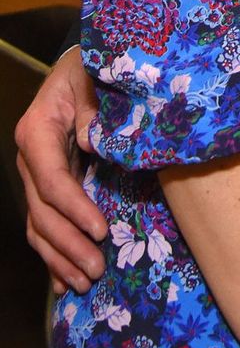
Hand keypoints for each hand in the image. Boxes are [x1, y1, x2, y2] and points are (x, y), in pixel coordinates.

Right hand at [15, 48, 105, 292]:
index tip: (100, 230)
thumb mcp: (92, 74)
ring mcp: (35, 173)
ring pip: (40, 225)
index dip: (74, 208)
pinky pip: (45, 224)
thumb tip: (88, 140)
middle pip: (42, 211)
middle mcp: (30, 157)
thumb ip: (91, 106)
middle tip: (96, 269)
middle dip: (68, 244)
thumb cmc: (91, 66)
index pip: (51, 179)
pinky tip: (63, 283)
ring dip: (60, 258)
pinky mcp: (48, 183)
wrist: (83, 64)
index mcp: (37, 130)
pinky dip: (54, 255)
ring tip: (85, 282)